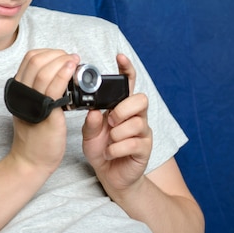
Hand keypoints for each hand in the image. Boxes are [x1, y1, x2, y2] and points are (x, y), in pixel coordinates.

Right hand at [9, 49, 79, 174]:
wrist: (31, 161)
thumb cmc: (35, 136)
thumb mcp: (31, 108)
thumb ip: (38, 91)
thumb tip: (55, 74)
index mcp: (19, 89)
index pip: (30, 59)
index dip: (48, 52)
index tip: (62, 57)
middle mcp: (23, 93)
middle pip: (36, 60)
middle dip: (57, 54)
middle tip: (71, 59)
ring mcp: (32, 102)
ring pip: (44, 70)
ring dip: (63, 61)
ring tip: (75, 61)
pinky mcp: (45, 112)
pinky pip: (53, 87)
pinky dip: (63, 74)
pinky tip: (72, 69)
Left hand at [81, 54, 152, 196]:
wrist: (109, 175)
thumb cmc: (101, 150)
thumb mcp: (88, 135)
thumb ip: (90, 122)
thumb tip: (94, 111)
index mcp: (121, 107)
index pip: (128, 83)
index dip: (126, 69)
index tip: (119, 56)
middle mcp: (135, 116)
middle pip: (140, 99)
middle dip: (123, 109)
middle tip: (110, 121)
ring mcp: (142, 131)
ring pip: (136, 122)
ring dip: (117, 133)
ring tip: (109, 142)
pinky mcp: (145, 148)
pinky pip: (133, 143)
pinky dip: (116, 149)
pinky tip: (110, 153)